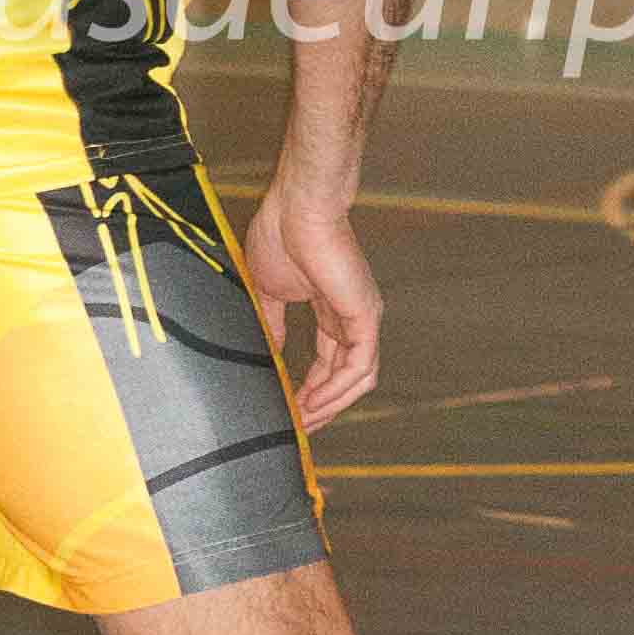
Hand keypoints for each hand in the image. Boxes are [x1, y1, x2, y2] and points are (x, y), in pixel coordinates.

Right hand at [245, 176, 382, 427]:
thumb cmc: (281, 234)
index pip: (329, 361)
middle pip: (345, 376)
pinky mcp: (365, 315)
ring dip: (331, 404)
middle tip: (297, 427)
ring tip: (303, 423)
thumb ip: (273, 324)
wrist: (297, 206)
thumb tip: (270, 351)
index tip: (289, 409)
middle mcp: (352, 317)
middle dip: (322, 405)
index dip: (311, 388)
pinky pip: (358, 366)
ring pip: (357, 378)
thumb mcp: (268, 290)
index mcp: (331, 309)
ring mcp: (362, 316)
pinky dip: (336, 389)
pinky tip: (311, 403)